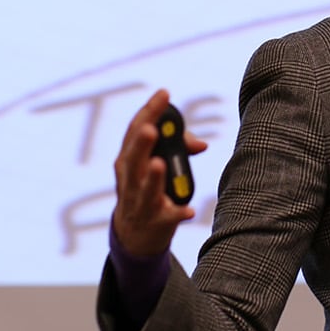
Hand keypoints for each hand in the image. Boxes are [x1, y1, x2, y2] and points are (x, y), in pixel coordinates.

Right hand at [112, 89, 208, 256]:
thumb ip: (178, 149)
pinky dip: (177, 214)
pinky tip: (188, 210)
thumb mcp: (154, 167)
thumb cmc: (146, 191)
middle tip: (152, 128)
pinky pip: (167, 218)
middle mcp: (129, 180)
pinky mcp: (155, 223)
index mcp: (127, 161)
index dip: (149, 111)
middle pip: (132, 160)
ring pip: (144, 189)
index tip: (164, 93)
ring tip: (159, 163)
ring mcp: (139, 203)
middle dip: (141, 144)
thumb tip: (202, 143)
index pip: (134, 131)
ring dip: (152, 177)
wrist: (134, 237)